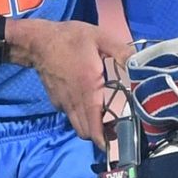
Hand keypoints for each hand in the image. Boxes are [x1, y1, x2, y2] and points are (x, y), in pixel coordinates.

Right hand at [10, 18, 133, 147]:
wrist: (38, 41)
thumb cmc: (71, 38)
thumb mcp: (100, 38)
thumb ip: (121, 52)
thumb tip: (140, 64)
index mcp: (89, 88)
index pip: (94, 126)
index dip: (104, 139)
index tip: (118, 139)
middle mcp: (75, 101)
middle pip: (86, 132)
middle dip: (102, 135)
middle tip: (117, 127)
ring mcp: (63, 103)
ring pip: (78, 126)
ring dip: (91, 128)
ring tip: (106, 119)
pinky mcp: (56, 101)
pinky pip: (71, 116)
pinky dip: (81, 117)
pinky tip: (89, 104)